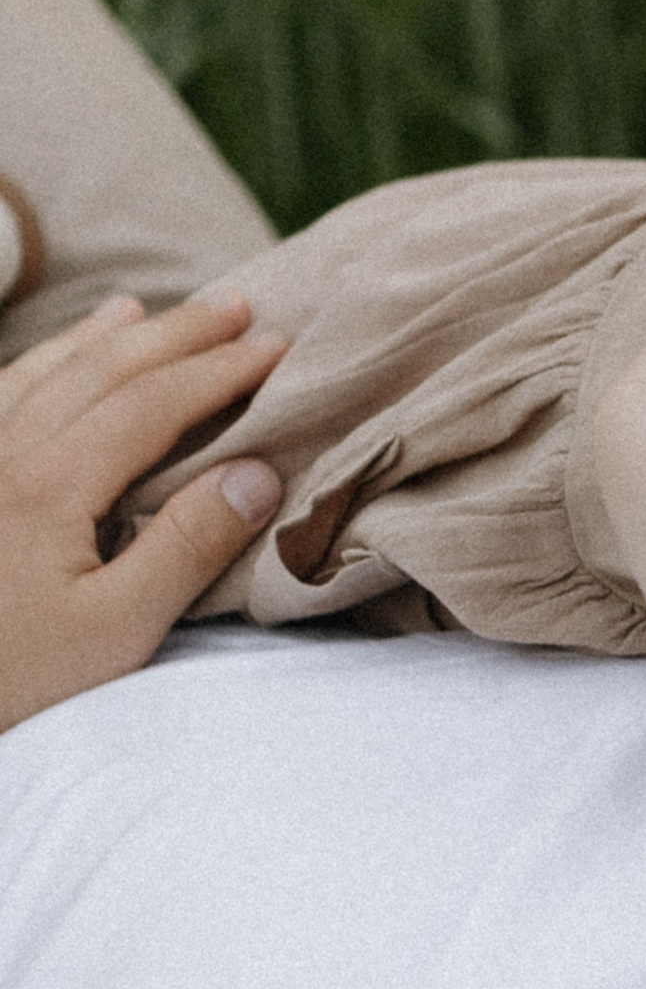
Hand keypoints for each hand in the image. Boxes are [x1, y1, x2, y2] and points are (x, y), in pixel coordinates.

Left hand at [0, 289, 288, 733]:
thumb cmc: (16, 683)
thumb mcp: (115, 633)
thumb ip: (185, 548)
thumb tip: (256, 474)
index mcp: (47, 488)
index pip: (149, 405)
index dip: (217, 370)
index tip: (276, 344)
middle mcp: (1, 458)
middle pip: (98, 372)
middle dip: (172, 334)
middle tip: (235, 305)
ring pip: (39, 376)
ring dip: (99, 339)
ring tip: (141, 310)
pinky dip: (35, 368)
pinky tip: (50, 367)